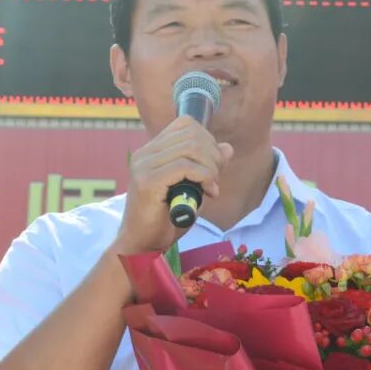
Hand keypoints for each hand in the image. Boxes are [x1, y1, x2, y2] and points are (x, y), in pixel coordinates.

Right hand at [115, 116, 232, 253]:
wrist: (143, 245)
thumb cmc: (166, 219)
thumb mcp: (193, 188)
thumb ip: (207, 166)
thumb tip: (227, 148)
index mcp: (152, 151)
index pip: (186, 124)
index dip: (208, 141)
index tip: (213, 167)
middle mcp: (145, 153)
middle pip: (192, 133)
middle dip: (213, 155)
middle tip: (214, 180)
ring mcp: (144, 165)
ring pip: (191, 148)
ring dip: (210, 168)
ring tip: (211, 188)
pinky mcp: (147, 181)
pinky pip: (185, 166)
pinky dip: (204, 177)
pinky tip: (207, 192)